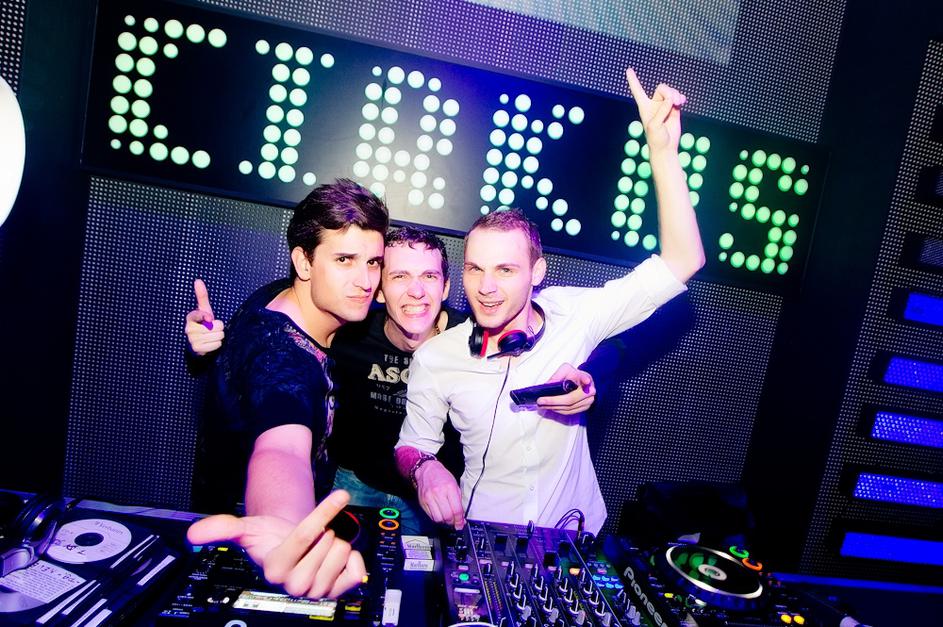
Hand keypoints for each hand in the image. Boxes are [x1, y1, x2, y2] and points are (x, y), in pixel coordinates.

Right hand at [185, 278, 224, 354]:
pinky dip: (217, 344)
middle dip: (218, 327)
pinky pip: (216, 344)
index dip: (207, 316)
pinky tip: (211, 343)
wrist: (201, 342)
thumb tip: (198, 280)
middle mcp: (189, 329)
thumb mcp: (204, 309)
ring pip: (217, 335)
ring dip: (218, 336)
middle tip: (212, 329)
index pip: (200, 314)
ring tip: (212, 335)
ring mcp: (192, 340)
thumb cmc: (204, 323)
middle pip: (216, 326)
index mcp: (190, 318)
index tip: (209, 318)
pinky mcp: (197, 349)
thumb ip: (202, 296)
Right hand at [186, 490, 366, 598]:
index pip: (306, 535)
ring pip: (343, 551)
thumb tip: (194, 533)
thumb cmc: (268, 537)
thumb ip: (222, 528)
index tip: (341, 493)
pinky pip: (357, 571)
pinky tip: (335, 558)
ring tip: (316, 548)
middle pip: (329, 541)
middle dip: (322, 531)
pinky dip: (353, 558)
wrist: (286, 550)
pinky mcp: (337, 593)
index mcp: (274, 570)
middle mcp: (295, 587)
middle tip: (308, 538)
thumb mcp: (246, 528)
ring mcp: (317, 592)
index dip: (324, 511)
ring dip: (334, 542)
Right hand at [415, 460, 464, 529]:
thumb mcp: (455, 485)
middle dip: (452, 522)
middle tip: (455, 522)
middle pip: (447, 516)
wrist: (428, 470)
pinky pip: (430, 516)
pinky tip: (440, 514)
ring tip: (447, 518)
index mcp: (449, 488)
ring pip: (438, 519)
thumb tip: (461, 517)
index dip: (460, 520)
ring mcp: (429, 498)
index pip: (456, 510)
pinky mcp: (422, 502)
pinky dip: (436, 518)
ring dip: (444, 521)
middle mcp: (438, 493)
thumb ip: (458, 501)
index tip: (461, 524)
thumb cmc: (443, 477)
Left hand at [537, 363, 595, 414]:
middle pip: (571, 399)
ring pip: (569, 408)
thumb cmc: (573, 375)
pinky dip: (558, 410)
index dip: (585, 380)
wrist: (580, 383)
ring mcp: (587, 402)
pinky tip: (549, 407)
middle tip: (540, 401)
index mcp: (587, 379)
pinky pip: (569, 412)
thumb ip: (558, 375)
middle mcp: (590, 392)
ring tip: (541, 405)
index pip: (585, 379)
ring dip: (554, 407)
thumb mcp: (566, 370)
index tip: (586, 381)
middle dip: (554, 401)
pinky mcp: (583, 409)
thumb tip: (548, 385)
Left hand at [625, 67, 686, 154]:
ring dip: (675, 95)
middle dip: (669, 92)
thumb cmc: (656, 138)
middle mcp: (654, 104)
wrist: (666, 147)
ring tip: (678, 103)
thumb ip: (662, 111)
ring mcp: (664, 106)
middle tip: (673, 101)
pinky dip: (681, 98)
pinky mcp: (674, 109)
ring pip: (671, 92)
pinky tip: (682, 102)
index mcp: (644, 107)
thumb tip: (670, 100)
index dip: (633, 80)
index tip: (628, 70)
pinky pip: (678, 97)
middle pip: (661, 88)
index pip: (637, 91)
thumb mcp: (655, 125)